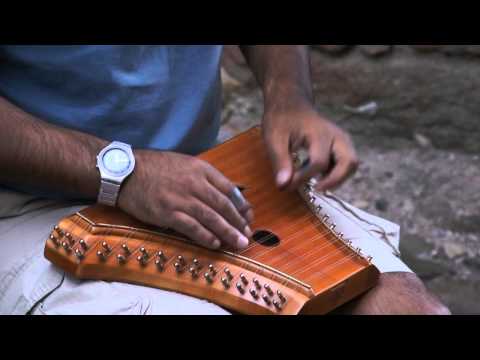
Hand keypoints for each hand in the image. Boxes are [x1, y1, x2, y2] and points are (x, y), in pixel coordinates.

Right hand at [118, 151, 253, 249]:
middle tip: (248, 234)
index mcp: (200, 169)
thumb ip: (206, 176)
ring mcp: (181, 199)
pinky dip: (205, 237)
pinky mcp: (168, 213)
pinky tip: (215, 244)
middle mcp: (194, 183)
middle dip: (238, 222)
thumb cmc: (156, 168)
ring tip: (238, 243)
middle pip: (223, 205)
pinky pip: (191, 227)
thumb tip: (228, 191)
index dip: (241, 204)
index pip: (228, 188)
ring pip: (211, 218)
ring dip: (227, 232)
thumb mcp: (185, 163)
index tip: (249, 216)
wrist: (126, 171)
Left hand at [263, 101, 358, 191]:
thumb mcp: (274, 139)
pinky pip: (346, 164)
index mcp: (320, 133)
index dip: (303, 178)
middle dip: (334, 181)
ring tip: (316, 184)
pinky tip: (316, 176)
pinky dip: (335, 174)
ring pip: (352, 164)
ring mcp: (342, 141)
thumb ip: (280, 162)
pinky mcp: (341, 146)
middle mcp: (337, 136)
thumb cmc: (281, 121)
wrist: (291, 105)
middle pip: (350, 162)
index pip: (319, 162)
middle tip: (315, 189)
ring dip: (337, 178)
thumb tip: (284, 186)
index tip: (287, 185)